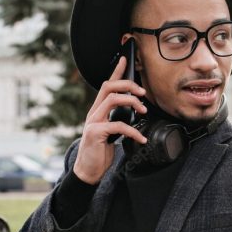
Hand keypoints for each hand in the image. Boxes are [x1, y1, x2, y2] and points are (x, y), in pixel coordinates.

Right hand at [73, 56, 147, 184]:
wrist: (88, 171)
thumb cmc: (100, 152)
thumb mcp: (110, 133)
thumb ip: (117, 121)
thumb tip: (133, 114)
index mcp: (98, 111)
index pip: (107, 86)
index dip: (116, 72)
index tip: (125, 60)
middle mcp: (94, 113)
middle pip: (109, 87)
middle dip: (128, 85)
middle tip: (143, 93)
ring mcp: (93, 122)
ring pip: (112, 100)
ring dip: (131, 102)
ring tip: (143, 111)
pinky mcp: (95, 133)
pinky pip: (117, 126)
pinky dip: (133, 131)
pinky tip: (141, 139)